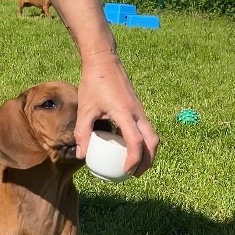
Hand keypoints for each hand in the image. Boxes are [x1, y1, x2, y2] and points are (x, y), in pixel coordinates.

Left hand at [75, 51, 158, 176]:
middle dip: (147, 160)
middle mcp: (137, 112)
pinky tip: (128, 148)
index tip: (127, 172)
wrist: (103, 60)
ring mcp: (140, 109)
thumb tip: (82, 156)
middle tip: (136, 173)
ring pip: (152, 135)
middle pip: (152, 141)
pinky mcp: (138, 107)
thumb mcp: (85, 109)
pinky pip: (145, 128)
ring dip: (148, 151)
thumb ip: (83, 133)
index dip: (134, 160)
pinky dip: (142, 141)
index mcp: (125, 113)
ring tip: (135, 164)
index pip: (136, 142)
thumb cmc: (93, 83)